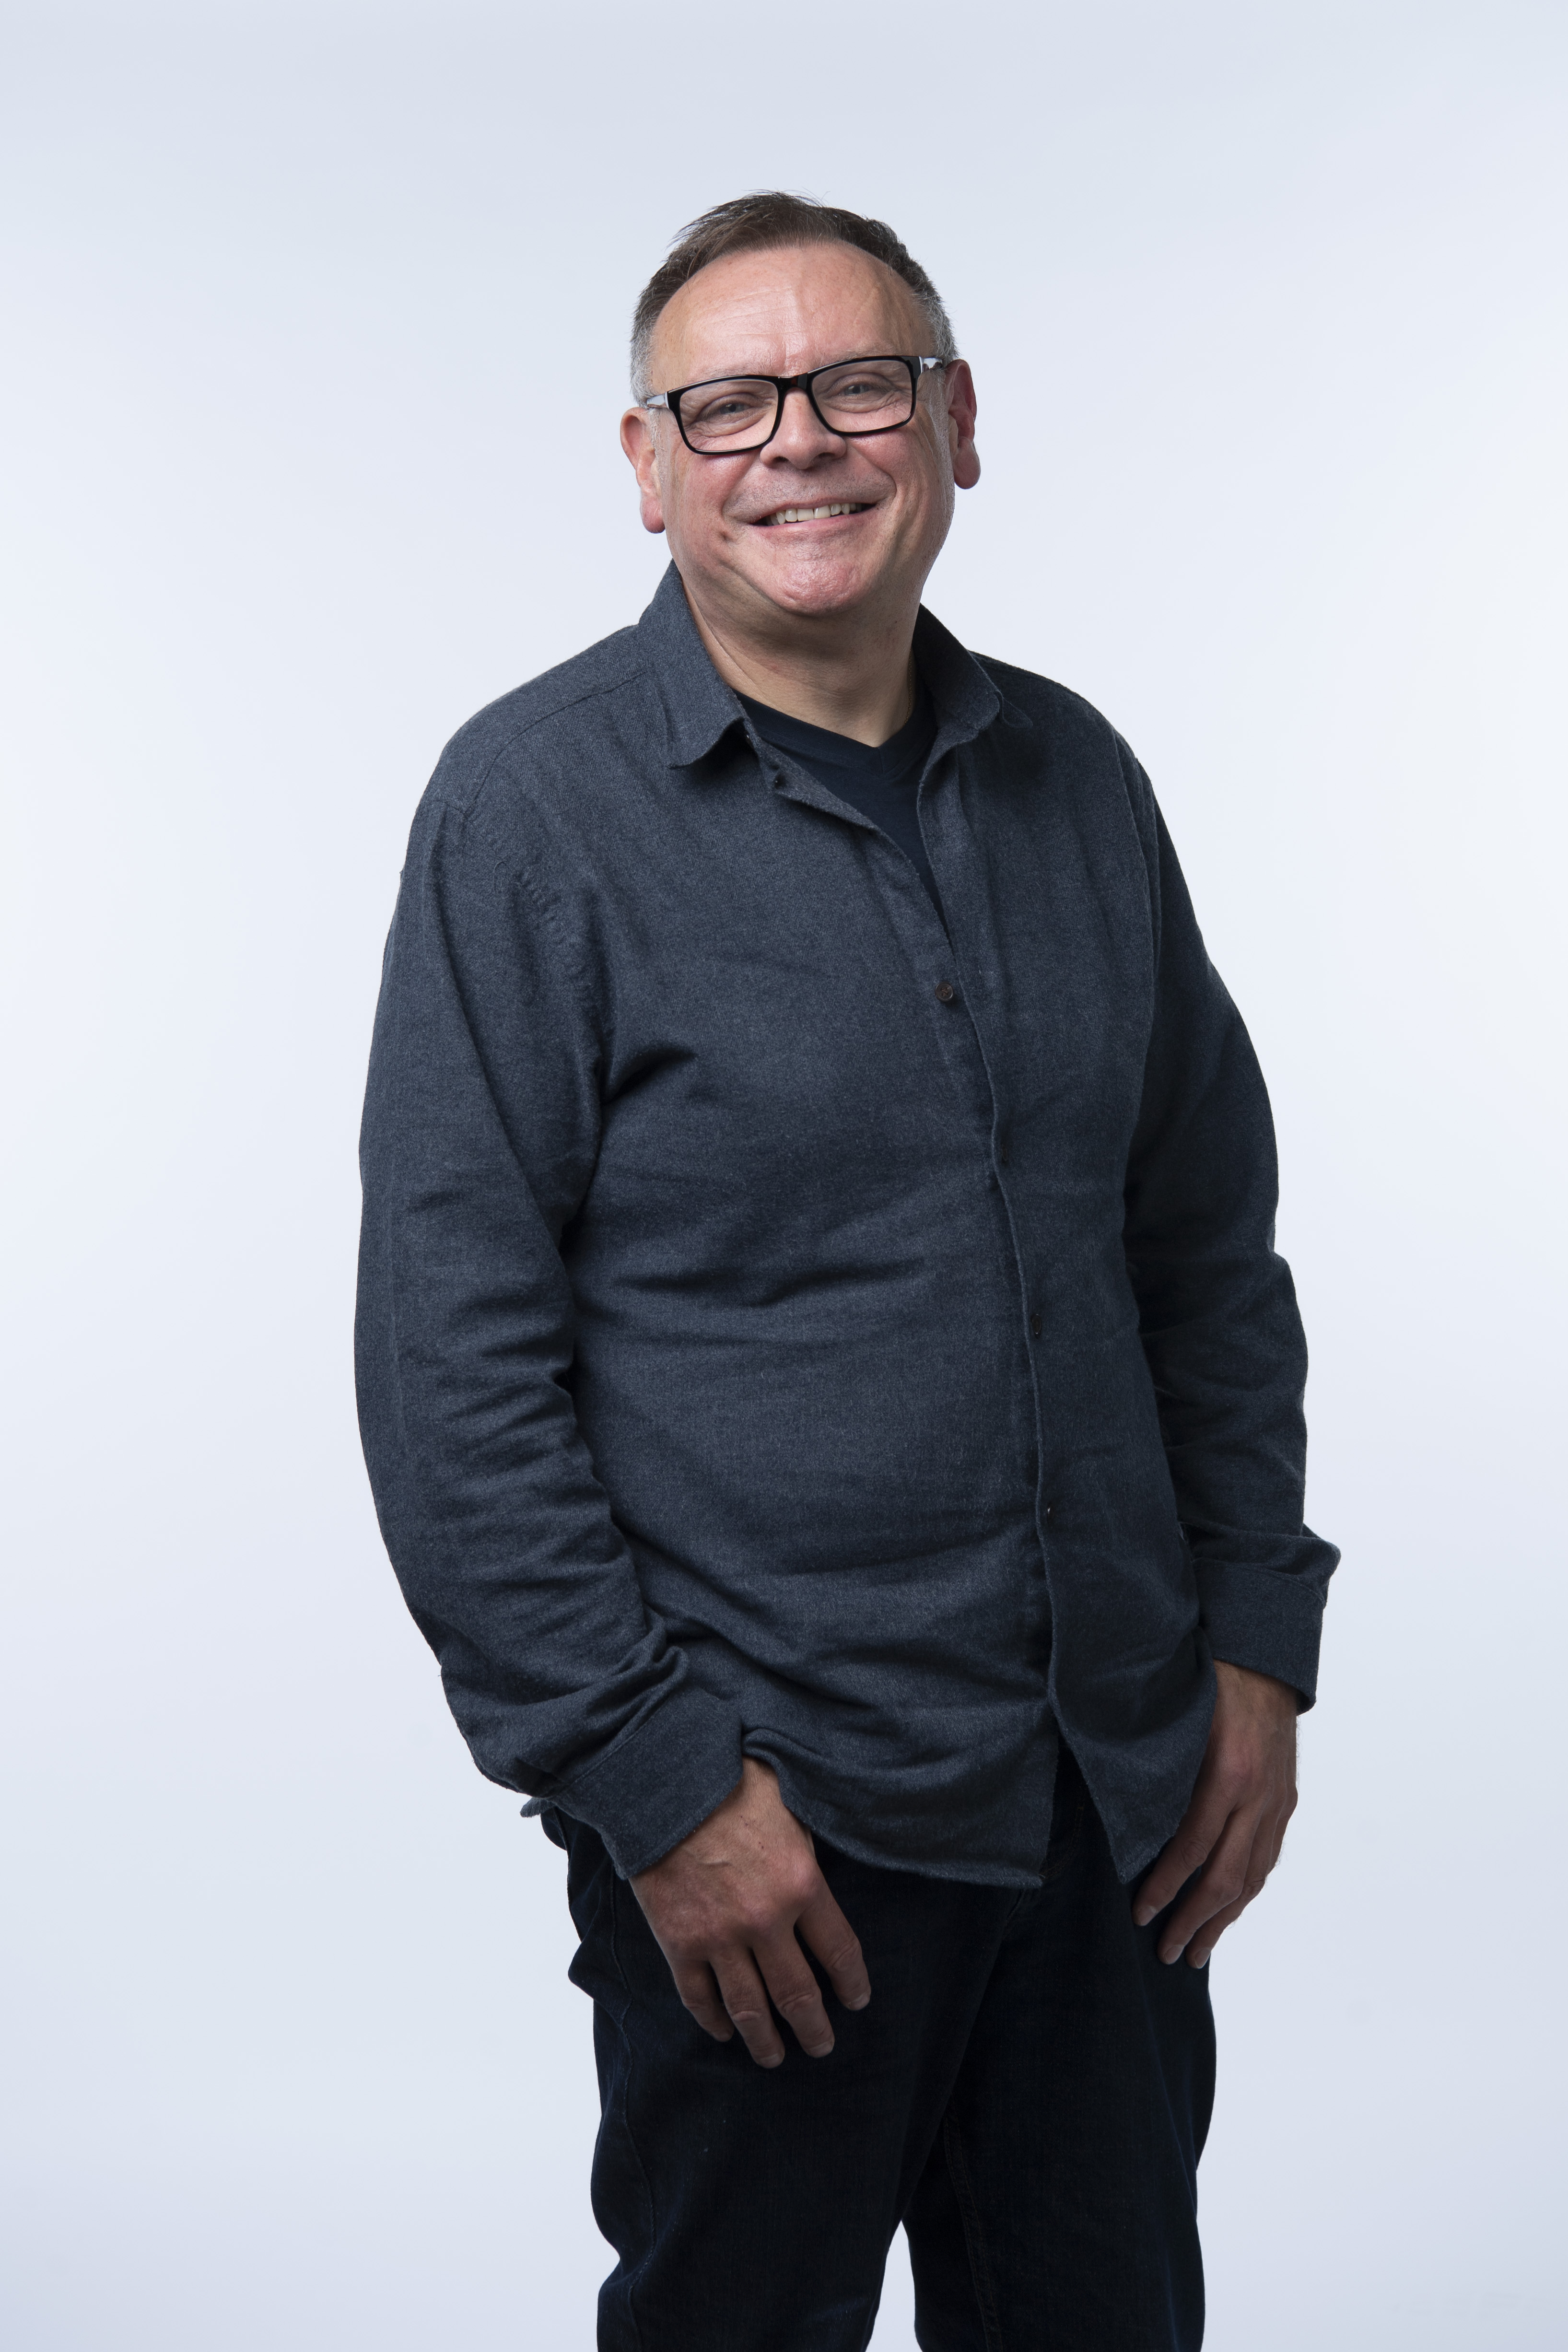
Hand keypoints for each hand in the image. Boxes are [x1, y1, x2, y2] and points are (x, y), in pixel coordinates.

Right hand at [630, 1757, 869, 2067]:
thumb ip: (808, 1848)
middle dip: (813, 2028)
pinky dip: (713, 2021)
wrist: (663, 1782)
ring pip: (749, 2008)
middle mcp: (765, 1921)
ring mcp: (719, 1938)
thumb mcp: (789, 1805)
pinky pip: (699, 1997)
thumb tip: (822, 1869)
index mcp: (802, 1884)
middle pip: (798, 1994)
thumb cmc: (730, 1782)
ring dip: (765, 2040)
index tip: (857, 2001)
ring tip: (774, 2056)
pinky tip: (723, 2032)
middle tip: (821, 2046)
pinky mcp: (678, 1942)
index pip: (840, 1951)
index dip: (852, 1983)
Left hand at [1133, 1660, 1297, 1967]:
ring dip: (1224, 1919)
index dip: (1164, 1887)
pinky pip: (1267, 1858)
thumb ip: (1157, 1773)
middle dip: (1194, 1920)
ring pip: (1252, 1876)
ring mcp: (1277, 1800)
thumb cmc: (1207, 1682)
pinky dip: (1247, 1890)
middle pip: (1226, 1877)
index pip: (1191, 1849)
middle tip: (1167, 1952)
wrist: (1261, 1657)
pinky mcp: (1285, 1800)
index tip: (1141, 1914)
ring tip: (1199, 1951)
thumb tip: (1122, 1822)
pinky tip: (1229, 1910)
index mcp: (1228, 1774)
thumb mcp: (1176, 1723)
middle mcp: (1258, 1794)